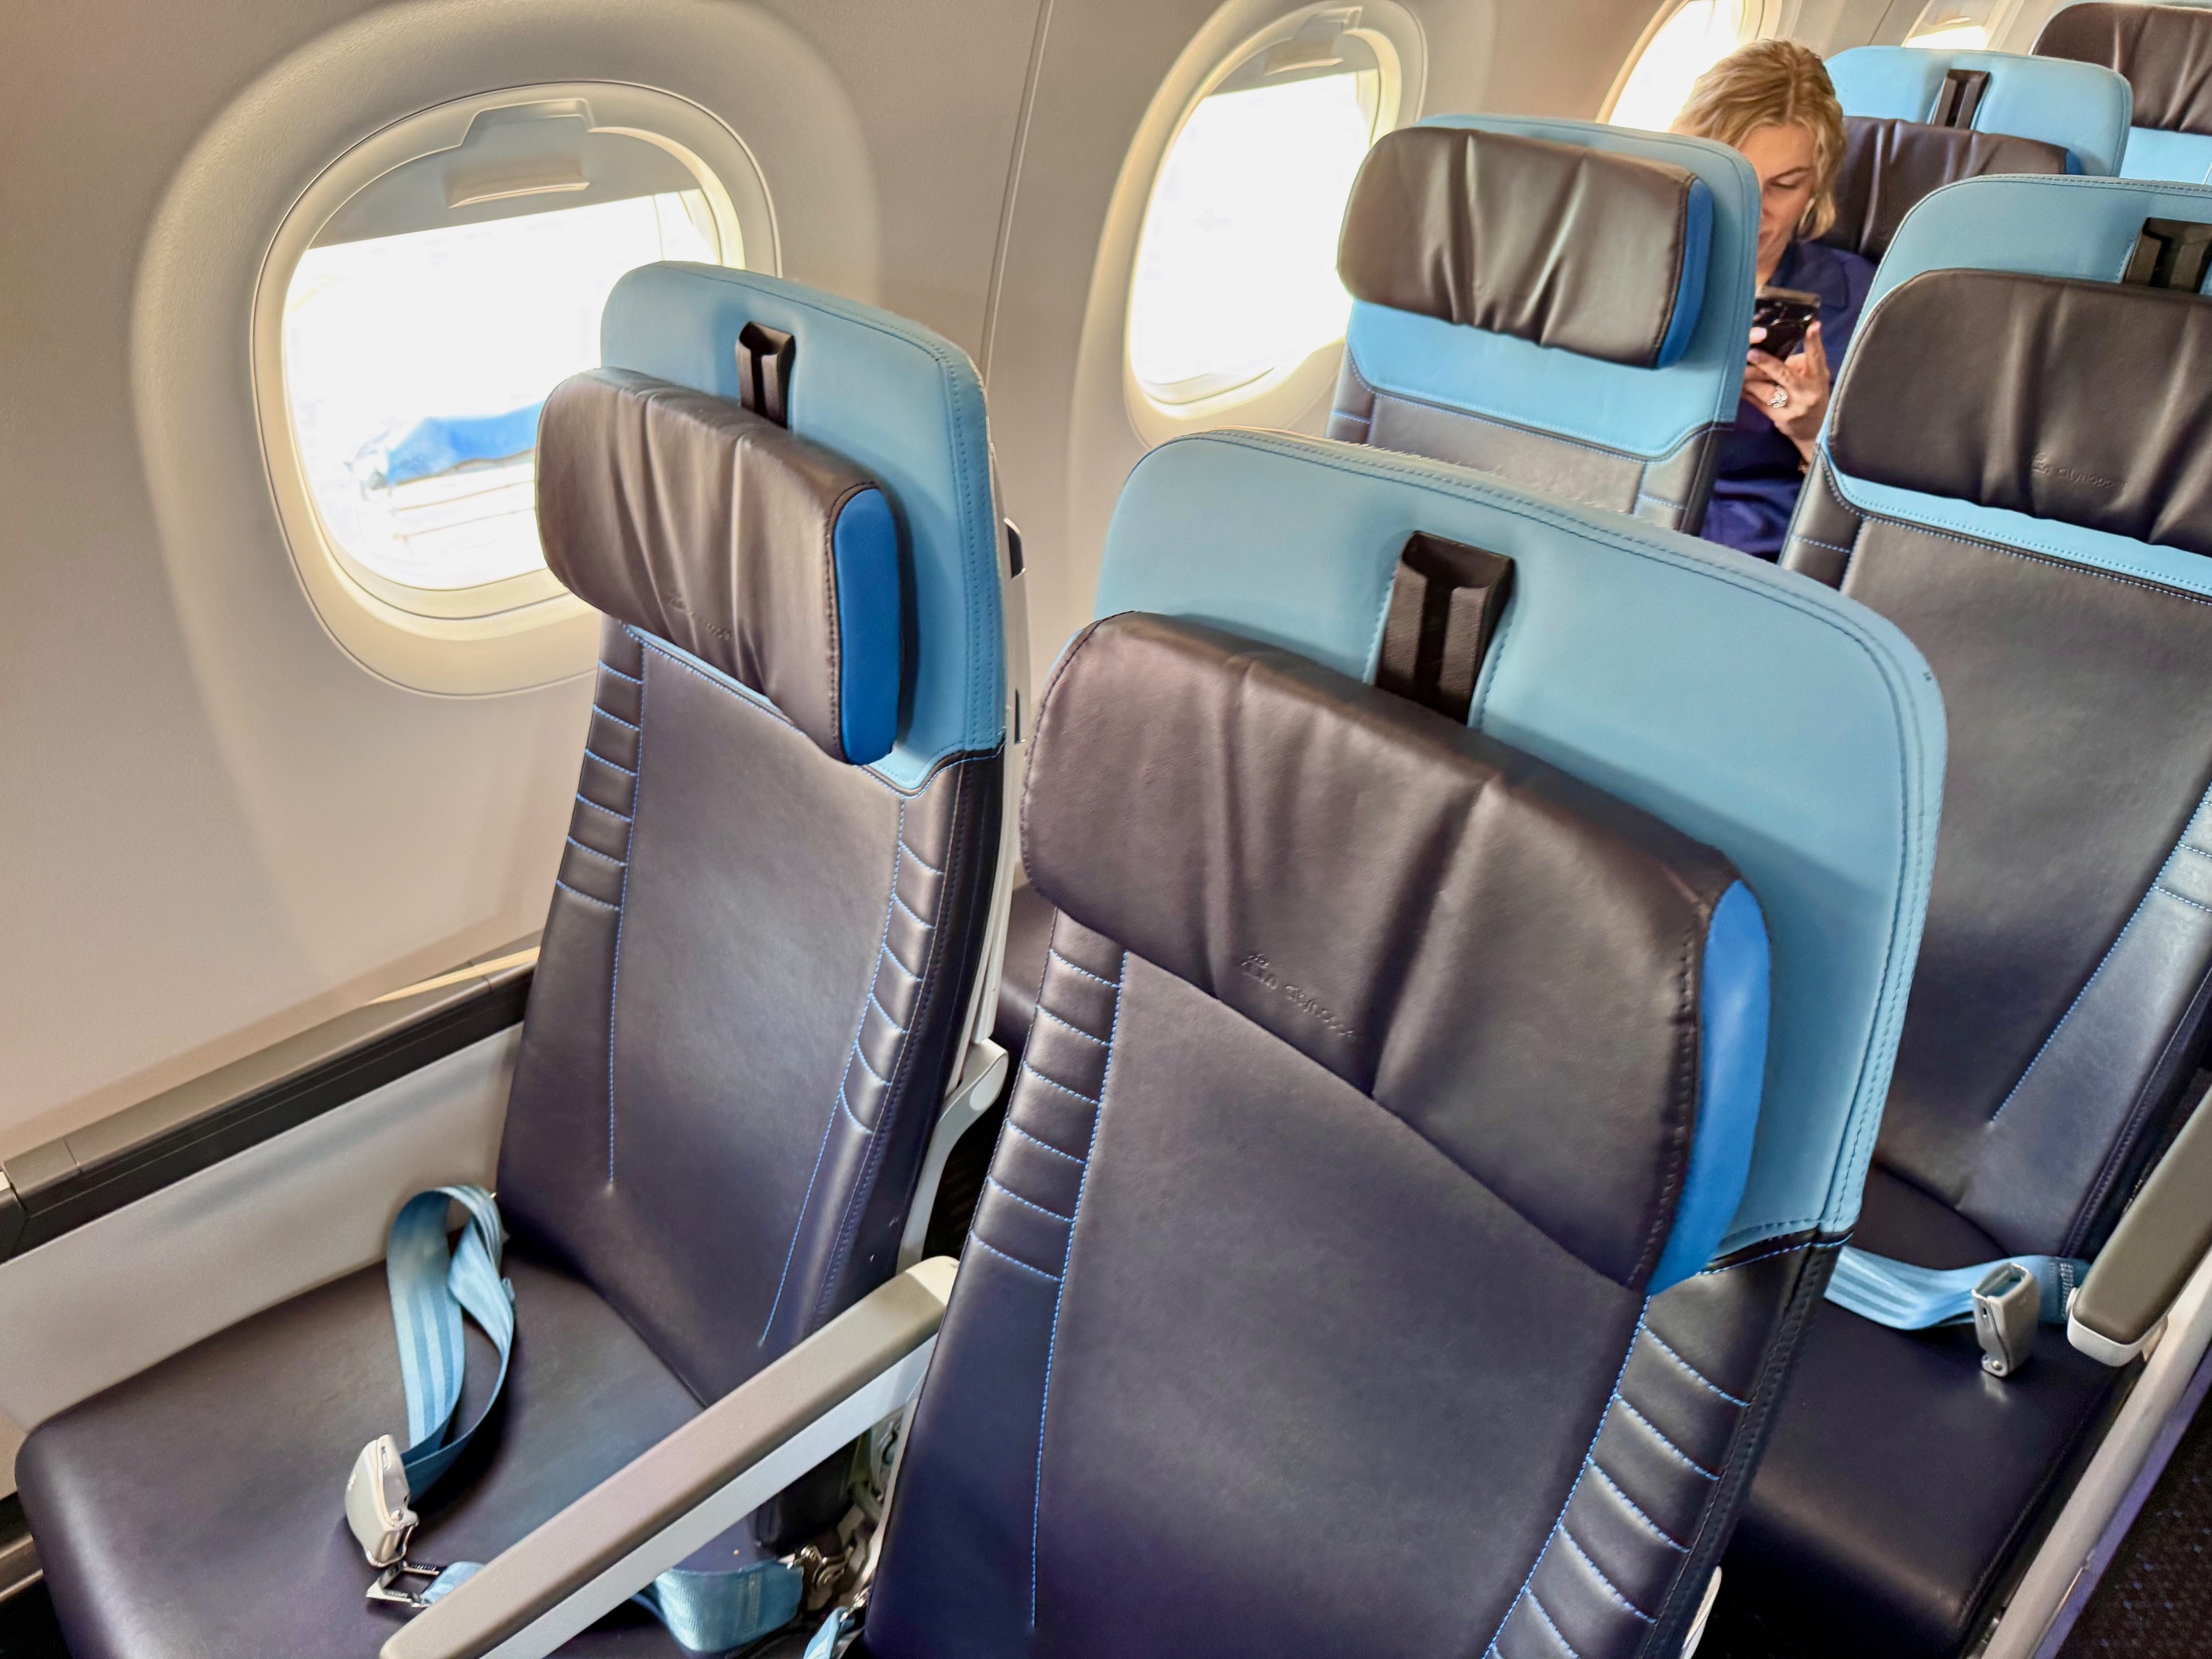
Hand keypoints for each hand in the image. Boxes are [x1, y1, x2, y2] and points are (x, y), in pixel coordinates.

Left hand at [1744, 320, 1831, 461]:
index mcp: (1818, 377)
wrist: (1815, 430)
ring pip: (1767, 390)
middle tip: (1750, 352)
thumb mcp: (1815, 378)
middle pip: (1784, 375)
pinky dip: (1746, 392)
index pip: (1817, 356)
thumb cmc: (1811, 395)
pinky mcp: (1780, 418)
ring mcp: (1793, 407)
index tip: (1812, 325)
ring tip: (1737, 366)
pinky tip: (1737, 384)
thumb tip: (1775, 347)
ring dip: (1750, 378)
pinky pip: (1758, 403)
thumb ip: (1800, 363)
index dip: (1814, 341)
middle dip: (1766, 363)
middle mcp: (1807, 392)